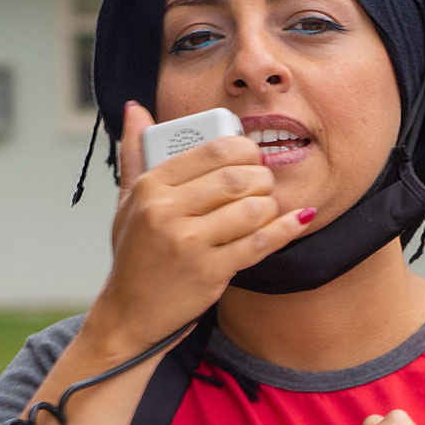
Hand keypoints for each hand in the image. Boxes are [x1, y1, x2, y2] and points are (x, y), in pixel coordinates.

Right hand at [89, 102, 315, 353]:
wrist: (128, 315)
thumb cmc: (133, 256)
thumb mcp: (126, 202)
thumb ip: (135, 153)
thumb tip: (135, 109)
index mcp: (151, 187)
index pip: (212, 150)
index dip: (244, 149)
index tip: (251, 158)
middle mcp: (166, 212)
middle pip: (237, 176)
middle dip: (261, 176)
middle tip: (263, 184)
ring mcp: (188, 243)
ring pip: (251, 208)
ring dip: (269, 205)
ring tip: (265, 209)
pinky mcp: (210, 272)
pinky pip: (259, 242)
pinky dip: (284, 229)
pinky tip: (298, 219)